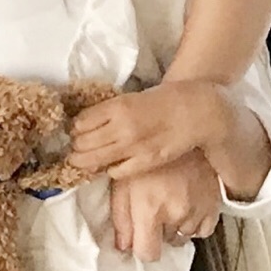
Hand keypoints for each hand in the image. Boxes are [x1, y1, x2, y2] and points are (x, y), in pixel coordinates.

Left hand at [72, 82, 235, 182]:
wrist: (196, 110)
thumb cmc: (162, 102)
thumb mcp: (129, 99)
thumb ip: (107, 112)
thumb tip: (82, 124)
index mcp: (117, 107)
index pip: (80, 123)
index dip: (74, 129)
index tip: (75, 131)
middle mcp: (122, 128)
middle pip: (81, 143)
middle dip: (75, 146)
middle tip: (77, 147)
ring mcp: (133, 146)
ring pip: (93, 158)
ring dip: (85, 159)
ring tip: (86, 157)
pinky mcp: (146, 161)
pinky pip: (115, 171)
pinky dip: (108, 169)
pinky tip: (111, 164)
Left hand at [108, 153, 221, 260]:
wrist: (182, 132)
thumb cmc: (147, 156)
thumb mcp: (122, 182)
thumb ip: (121, 217)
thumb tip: (122, 247)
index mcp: (150, 210)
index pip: (148, 253)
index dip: (141, 249)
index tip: (138, 239)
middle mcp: (177, 215)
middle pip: (165, 243)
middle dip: (156, 232)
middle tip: (151, 210)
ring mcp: (198, 211)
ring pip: (184, 236)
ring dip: (174, 227)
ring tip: (167, 203)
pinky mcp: (214, 206)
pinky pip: (203, 230)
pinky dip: (193, 224)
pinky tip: (184, 207)